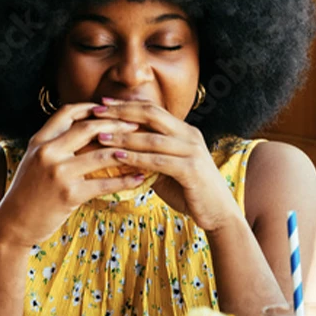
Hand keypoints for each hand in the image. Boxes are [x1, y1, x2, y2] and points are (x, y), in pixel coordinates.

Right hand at [0, 103, 145, 248]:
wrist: (13, 224)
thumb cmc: (27, 194)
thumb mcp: (33, 162)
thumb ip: (52, 146)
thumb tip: (80, 131)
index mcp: (39, 141)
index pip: (68, 112)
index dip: (91, 107)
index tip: (112, 108)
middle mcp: (47, 153)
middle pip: (89, 127)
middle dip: (117, 123)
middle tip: (137, 123)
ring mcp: (58, 173)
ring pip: (102, 154)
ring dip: (127, 150)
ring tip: (145, 149)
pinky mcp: (69, 195)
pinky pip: (105, 184)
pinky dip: (126, 180)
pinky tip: (139, 178)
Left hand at [92, 99, 242, 230]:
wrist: (218, 213)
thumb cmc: (187, 191)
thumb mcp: (164, 169)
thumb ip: (147, 157)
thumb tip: (115, 152)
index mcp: (183, 131)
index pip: (152, 109)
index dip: (126, 105)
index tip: (101, 102)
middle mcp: (189, 135)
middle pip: (152, 114)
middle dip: (122, 112)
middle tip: (97, 111)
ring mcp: (192, 151)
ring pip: (152, 138)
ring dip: (123, 136)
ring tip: (100, 136)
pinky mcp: (191, 169)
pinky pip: (158, 160)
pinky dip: (136, 158)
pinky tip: (117, 157)